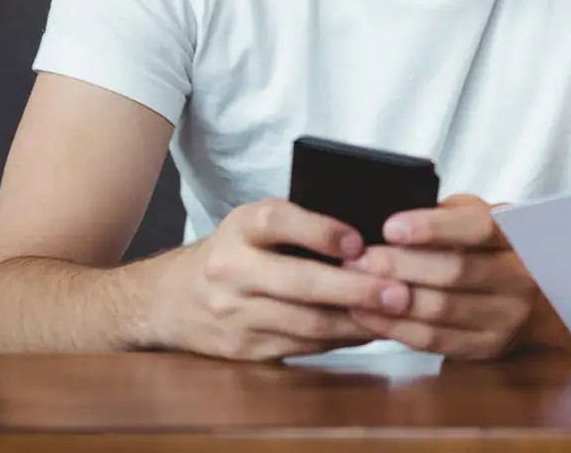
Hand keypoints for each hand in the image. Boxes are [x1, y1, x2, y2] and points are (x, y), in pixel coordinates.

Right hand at [146, 199, 414, 361]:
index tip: (358, 242)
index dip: (320, 230)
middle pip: (299, 282)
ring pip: (306, 323)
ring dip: (357, 321)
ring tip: (396, 314)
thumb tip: (372, 234)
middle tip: (400, 292)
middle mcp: (233, 270)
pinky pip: (302, 347)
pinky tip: (369, 330)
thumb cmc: (234, 252)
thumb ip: (300, 224)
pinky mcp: (245, 349)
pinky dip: (340, 339)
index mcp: (240, 227)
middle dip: (355, 289)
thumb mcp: (254, 224)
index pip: (278, 220)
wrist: (170, 299)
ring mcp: (236, 315)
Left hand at [344, 195, 570, 360]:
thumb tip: (395, 217)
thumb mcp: (482, 218)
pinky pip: (433, 340)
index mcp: (517, 237)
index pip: (478, 228)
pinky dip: (394, 327)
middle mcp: (519, 279)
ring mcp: (505, 318)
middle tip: (359, 257)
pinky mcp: (486, 349)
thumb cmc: (494, 249)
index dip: (432, 228)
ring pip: (440, 311)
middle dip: (399, 265)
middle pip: (454, 272)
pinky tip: (366, 312)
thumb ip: (449, 214)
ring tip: (355, 283)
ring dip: (389, 298)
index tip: (390, 226)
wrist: (541, 301)